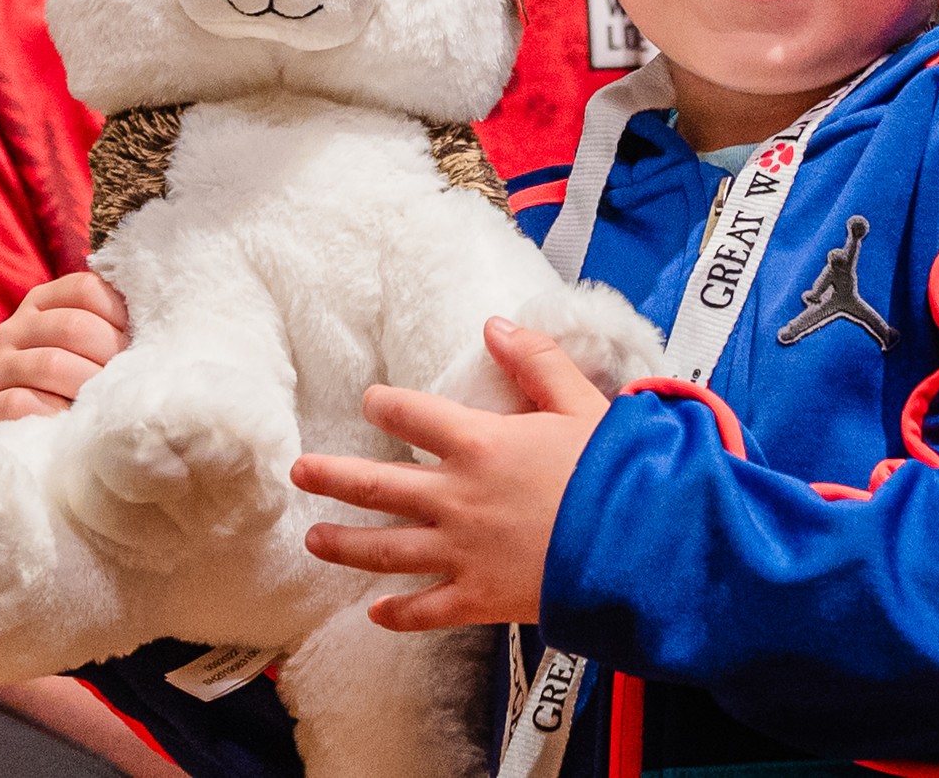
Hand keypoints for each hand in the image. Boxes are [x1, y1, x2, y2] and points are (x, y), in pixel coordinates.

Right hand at [0, 271, 130, 425]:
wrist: (32, 439)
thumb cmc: (78, 386)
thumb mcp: (95, 349)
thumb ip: (116, 326)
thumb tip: (160, 318)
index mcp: (44, 302)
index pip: (87, 289)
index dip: (122, 316)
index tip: (138, 344)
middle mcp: (14, 328)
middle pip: (73, 326)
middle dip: (110, 356)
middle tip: (128, 380)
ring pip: (50, 364)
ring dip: (88, 387)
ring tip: (106, 404)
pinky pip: (19, 402)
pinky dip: (53, 413)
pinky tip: (70, 422)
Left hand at [292, 318, 608, 629]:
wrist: (638, 547)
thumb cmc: (615, 475)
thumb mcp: (580, 403)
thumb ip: (535, 361)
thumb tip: (494, 325)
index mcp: (480, 444)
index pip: (414, 415)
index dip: (387, 405)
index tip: (371, 402)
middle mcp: (457, 497)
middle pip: (376, 485)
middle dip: (331, 477)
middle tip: (300, 472)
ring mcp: (461, 551)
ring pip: (385, 549)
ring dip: (344, 544)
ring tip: (315, 541)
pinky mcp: (477, 598)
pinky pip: (426, 609)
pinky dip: (398, 613)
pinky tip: (375, 613)